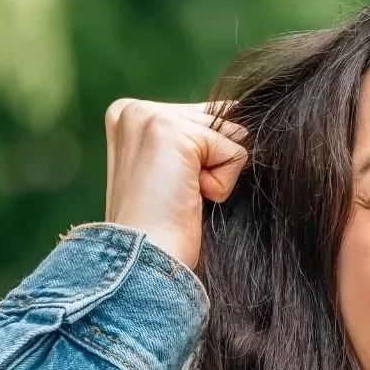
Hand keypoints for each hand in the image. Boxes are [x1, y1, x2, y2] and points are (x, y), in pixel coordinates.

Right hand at [103, 99, 247, 268]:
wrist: (146, 259)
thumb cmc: (163, 225)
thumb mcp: (174, 170)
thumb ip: (198, 138)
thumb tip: (242, 125)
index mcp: (127, 116)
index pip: (200, 118)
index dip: (203, 160)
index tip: (171, 187)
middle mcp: (133, 110)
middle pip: (216, 121)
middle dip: (210, 164)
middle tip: (177, 194)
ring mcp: (150, 117)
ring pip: (228, 134)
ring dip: (217, 174)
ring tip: (182, 197)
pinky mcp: (173, 131)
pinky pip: (234, 151)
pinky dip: (223, 183)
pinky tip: (190, 199)